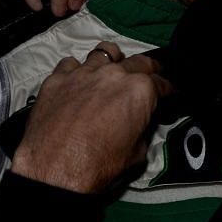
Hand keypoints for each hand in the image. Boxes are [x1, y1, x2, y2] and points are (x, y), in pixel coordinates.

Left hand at [10, 44, 170, 191]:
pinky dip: (77, 71)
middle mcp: (114, 74)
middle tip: (149, 73)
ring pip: (103, 52)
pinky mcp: (58, 78)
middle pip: (138, 61)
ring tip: (111, 68)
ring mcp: (84, 72)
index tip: (167, 92)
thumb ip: (142, 129)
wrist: (55, 169)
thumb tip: (139, 123)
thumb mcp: (137, 153)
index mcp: (139, 90)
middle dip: (148, 68)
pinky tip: (77, 81)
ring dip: (111, 60)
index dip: (167, 89)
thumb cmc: (98, 165)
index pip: (161, 83)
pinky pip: (70, 64)